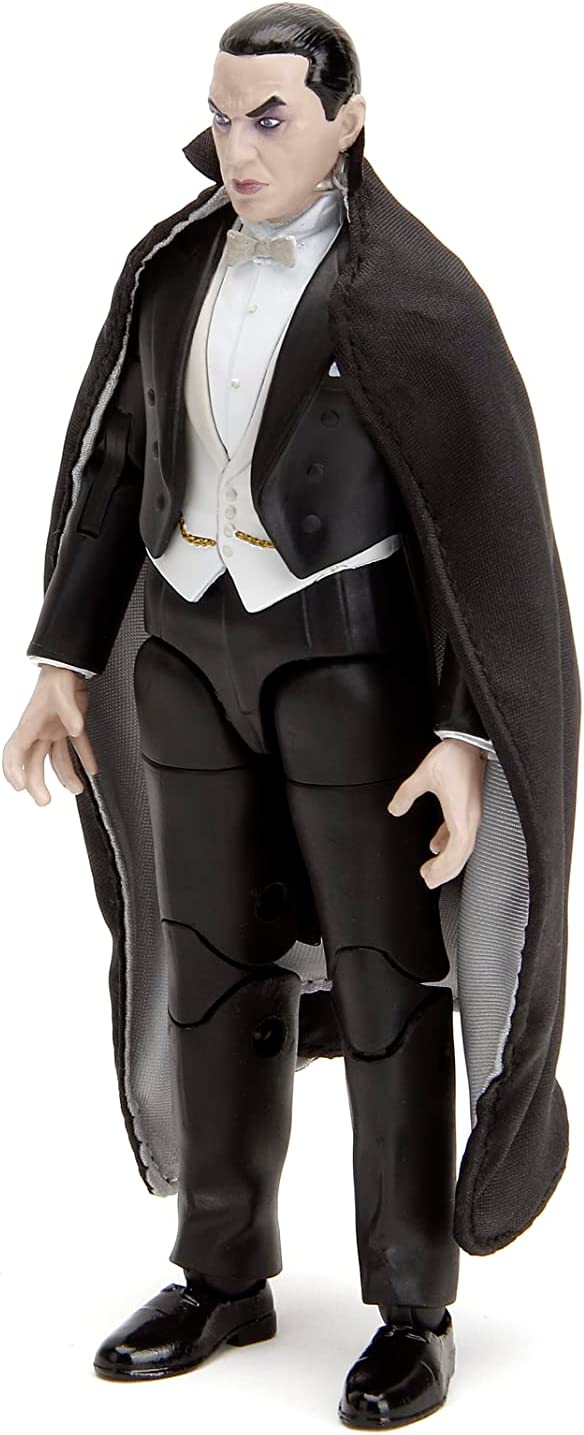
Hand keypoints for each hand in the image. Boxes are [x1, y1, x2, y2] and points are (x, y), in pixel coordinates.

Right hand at [2, 665, 97, 804]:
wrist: (68, 667)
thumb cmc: (56, 678)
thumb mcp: (62, 692)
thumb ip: (70, 712)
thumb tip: (75, 728)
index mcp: (29, 725)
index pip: (15, 752)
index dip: (13, 770)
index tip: (19, 786)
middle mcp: (39, 731)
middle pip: (33, 763)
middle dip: (37, 784)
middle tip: (44, 801)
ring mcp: (53, 731)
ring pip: (56, 760)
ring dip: (66, 776)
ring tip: (77, 789)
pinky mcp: (69, 728)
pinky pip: (77, 748)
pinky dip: (84, 758)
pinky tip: (91, 770)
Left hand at [387, 736, 486, 887]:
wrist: (473, 740)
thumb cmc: (455, 756)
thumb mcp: (423, 775)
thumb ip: (406, 794)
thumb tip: (394, 809)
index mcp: (462, 817)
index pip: (455, 855)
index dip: (442, 869)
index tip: (428, 877)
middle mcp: (471, 820)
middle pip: (461, 856)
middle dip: (445, 871)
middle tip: (428, 880)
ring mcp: (473, 814)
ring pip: (463, 847)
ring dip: (447, 859)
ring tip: (432, 868)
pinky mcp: (471, 807)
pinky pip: (462, 833)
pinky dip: (449, 842)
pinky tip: (437, 844)